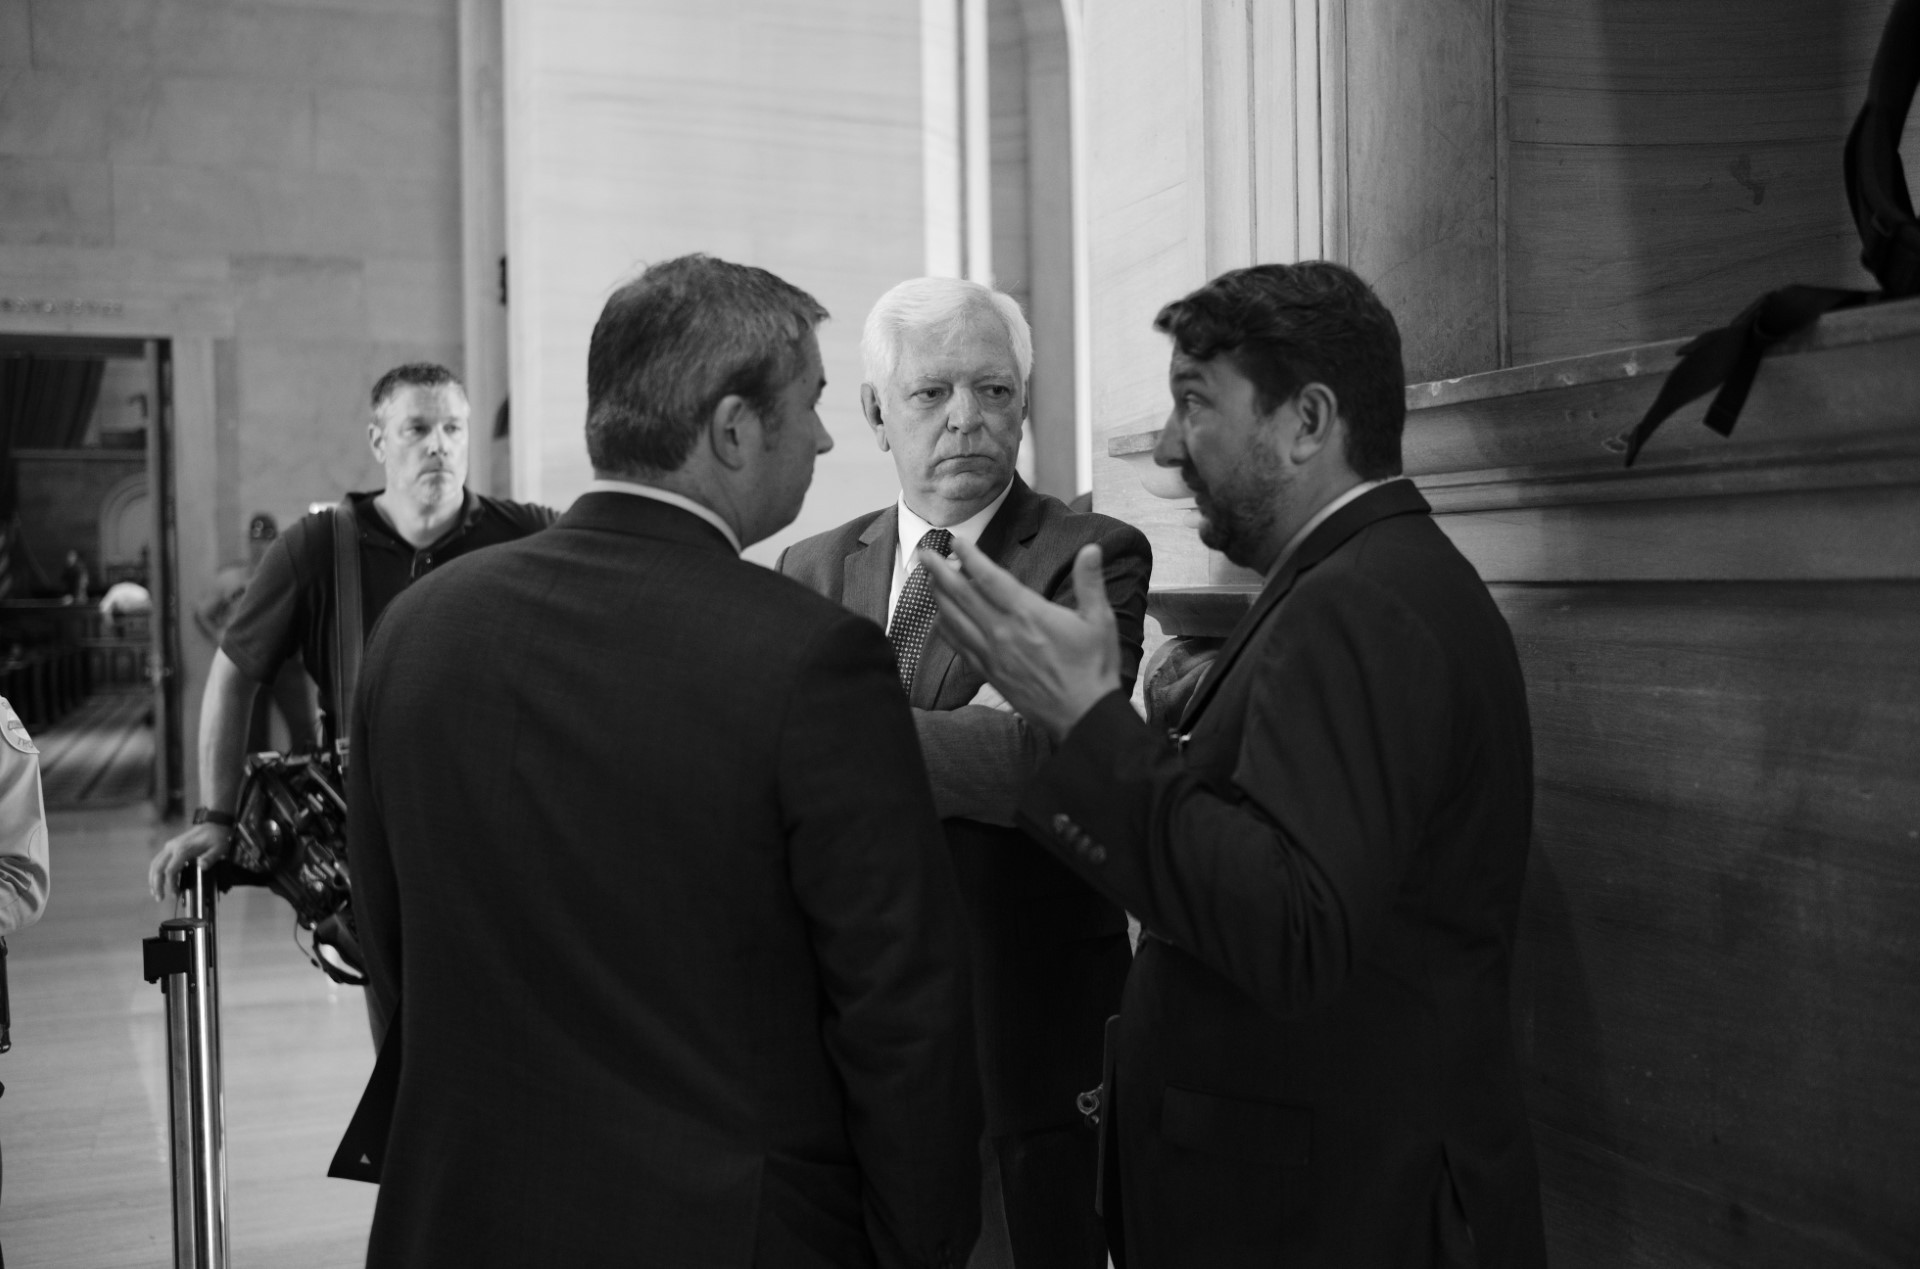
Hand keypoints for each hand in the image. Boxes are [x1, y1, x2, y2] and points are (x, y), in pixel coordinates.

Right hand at [148, 822, 230, 902]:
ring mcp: (170, 846)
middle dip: (156, 884)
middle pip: (158, 868)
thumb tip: (202, 867)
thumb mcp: (220, 848)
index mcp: (183, 849)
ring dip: (153, 879)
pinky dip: (156, 872)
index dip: (171, 884)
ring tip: (156, 893)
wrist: (215, 823)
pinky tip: (159, 881)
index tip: (176, 894)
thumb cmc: (218, 837)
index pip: (170, 870)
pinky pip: (159, 860)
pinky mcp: (171, 846)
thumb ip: (210, 858)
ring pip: (155, 864)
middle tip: (159, 898)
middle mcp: (173, 847)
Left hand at [918, 537, 1120, 742]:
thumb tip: (1092, 549)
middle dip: (940, 571)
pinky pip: (960, 647)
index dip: (970, 557)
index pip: (990, 578)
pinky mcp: (990, 673)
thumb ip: (1090, 582)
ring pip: (955, 620)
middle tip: (924, 553)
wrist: (1083, 715)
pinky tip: (940, 620)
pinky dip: (946, 630)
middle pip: (962, 595)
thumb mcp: (1100, 620)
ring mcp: (993, 654)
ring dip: (939, 597)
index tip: (956, 541)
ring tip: (928, 580)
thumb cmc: (1093, 667)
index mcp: (1029, 614)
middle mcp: (1003, 632)